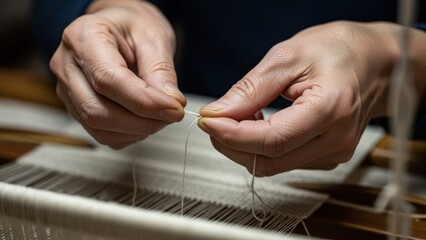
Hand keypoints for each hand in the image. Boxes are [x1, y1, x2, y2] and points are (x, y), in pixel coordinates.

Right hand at [50, 0, 184, 148]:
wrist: (117, 27)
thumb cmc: (132, 26)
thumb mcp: (153, 37)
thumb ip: (161, 71)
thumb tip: (171, 104)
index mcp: (82, 37)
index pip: (107, 80)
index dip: (143, 101)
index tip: (174, 108)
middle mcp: (66, 66)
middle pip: (98, 110)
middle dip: (142, 121)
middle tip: (172, 114)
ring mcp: (67, 90)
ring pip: (99, 127)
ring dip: (137, 130)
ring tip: (161, 114)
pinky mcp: (76, 108)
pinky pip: (102, 134)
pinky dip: (130, 134)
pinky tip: (145, 119)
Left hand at [198, 21, 405, 175]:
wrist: (373, 61)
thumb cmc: (338, 50)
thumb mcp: (288, 56)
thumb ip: (251, 89)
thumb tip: (218, 113)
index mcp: (330, 110)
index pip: (271, 140)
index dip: (232, 135)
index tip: (207, 121)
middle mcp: (336, 140)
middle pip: (269, 160)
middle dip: (231, 144)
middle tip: (214, 119)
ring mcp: (334, 152)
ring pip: (273, 165)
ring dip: (245, 146)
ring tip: (239, 116)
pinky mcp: (327, 156)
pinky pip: (284, 160)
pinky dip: (261, 147)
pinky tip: (258, 125)